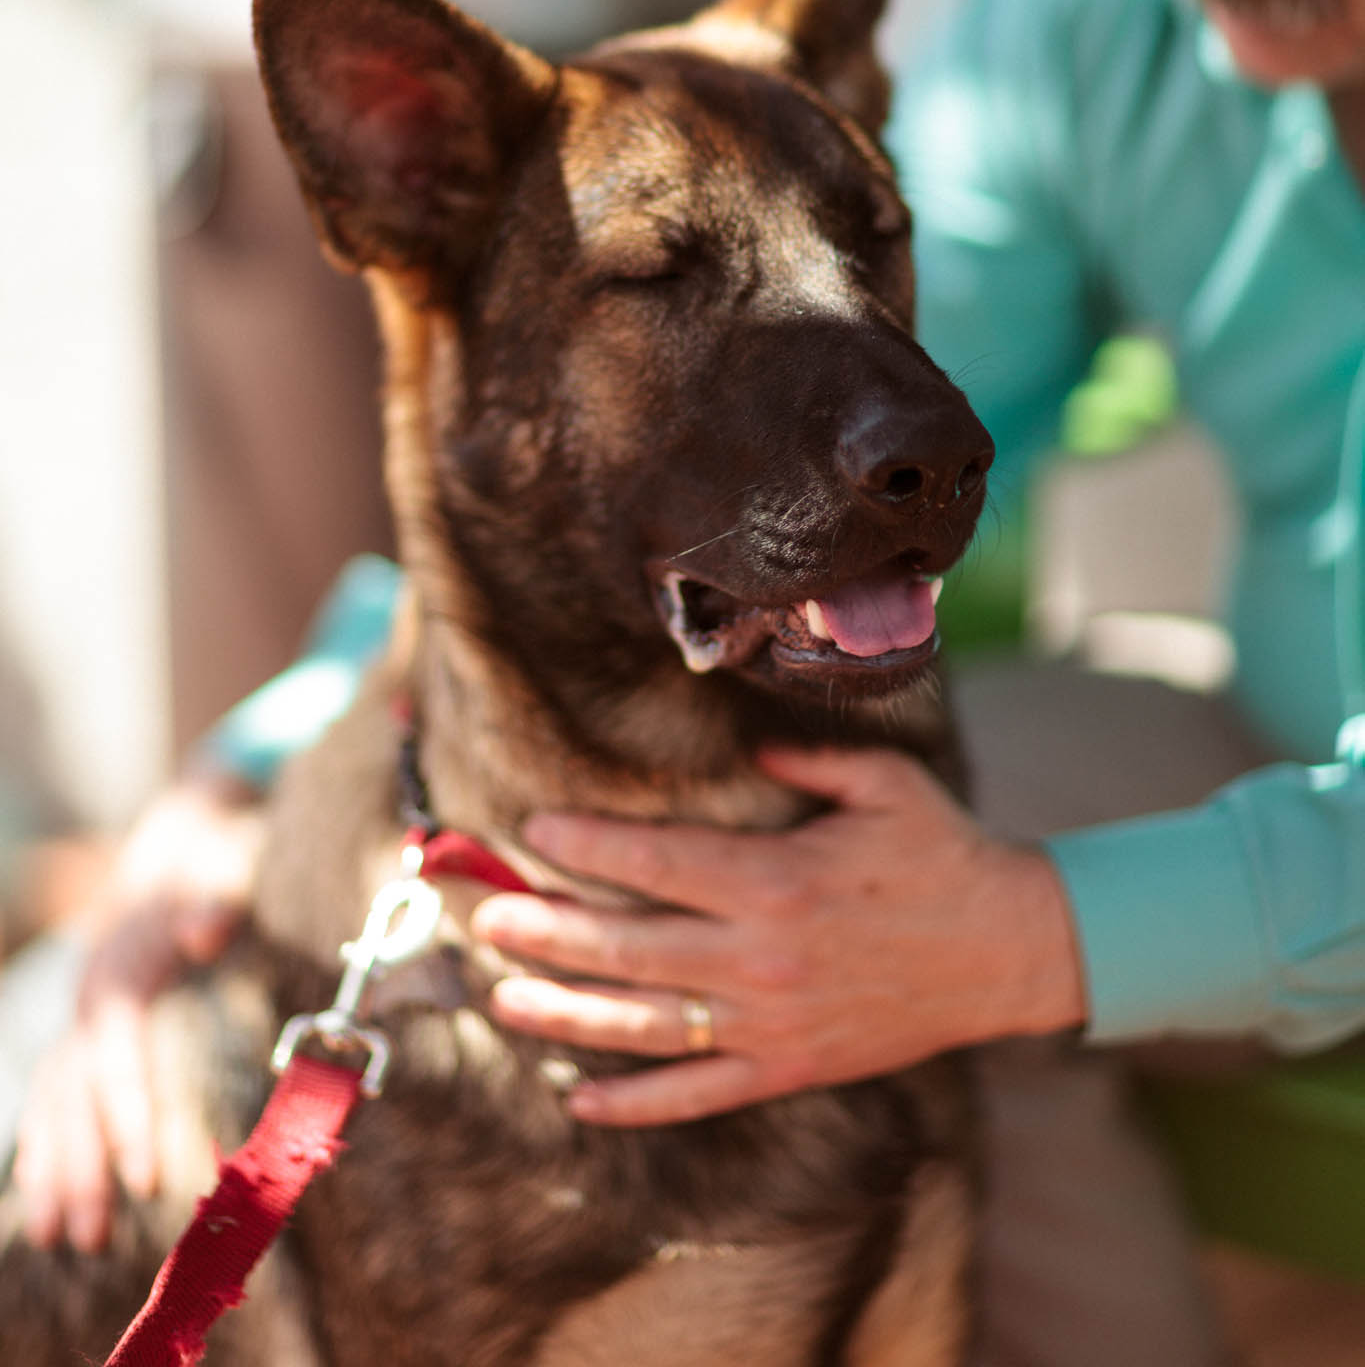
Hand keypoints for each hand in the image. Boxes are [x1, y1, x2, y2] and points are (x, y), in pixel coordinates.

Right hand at [13, 776, 261, 1250]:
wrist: (187, 830)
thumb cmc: (217, 854)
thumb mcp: (228, 860)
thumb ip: (217, 893)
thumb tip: (203, 931)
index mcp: (122, 963)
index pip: (116, 1050)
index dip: (128, 1113)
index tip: (148, 1176)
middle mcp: (92, 993)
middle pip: (76, 1089)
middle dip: (82, 1164)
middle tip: (94, 1237)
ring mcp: (86, 1012)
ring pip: (58, 1099)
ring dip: (58, 1169)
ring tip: (67, 1239)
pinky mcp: (92, 1027)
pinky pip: (58, 1094)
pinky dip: (48, 1146)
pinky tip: (45, 1202)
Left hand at [470, 746, 1085, 1125]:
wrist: (1011, 950)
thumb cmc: (942, 852)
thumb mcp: (879, 781)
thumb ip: (802, 759)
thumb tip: (741, 745)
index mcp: (777, 879)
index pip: (656, 862)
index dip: (587, 846)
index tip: (534, 830)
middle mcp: (761, 956)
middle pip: (628, 945)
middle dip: (547, 928)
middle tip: (484, 913)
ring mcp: (771, 1021)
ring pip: (644, 1024)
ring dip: (564, 1010)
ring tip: (500, 996)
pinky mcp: (788, 1067)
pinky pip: (696, 1094)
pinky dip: (633, 1104)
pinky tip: (578, 1099)